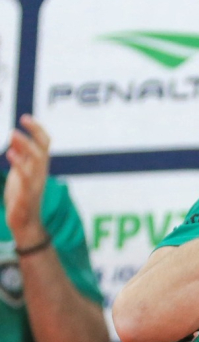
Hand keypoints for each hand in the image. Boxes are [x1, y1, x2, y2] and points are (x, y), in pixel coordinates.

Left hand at [4, 115, 49, 246]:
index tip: (25, 118)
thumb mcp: (20, 173)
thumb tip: (15, 138)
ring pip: (36, 160)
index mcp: (39, 167)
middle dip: (34, 133)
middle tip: (22, 120)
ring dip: (26, 146)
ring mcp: (34, 183)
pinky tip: (10, 154)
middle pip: (43, 148)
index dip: (38, 129)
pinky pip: (25, 176)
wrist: (26, 223)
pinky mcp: (26, 194)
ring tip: (13, 134)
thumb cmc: (22, 197)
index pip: (45, 144)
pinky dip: (19, 164)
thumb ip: (20, 156)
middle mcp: (40, 173)